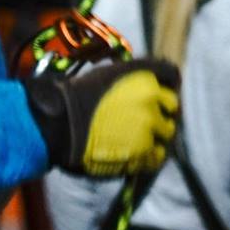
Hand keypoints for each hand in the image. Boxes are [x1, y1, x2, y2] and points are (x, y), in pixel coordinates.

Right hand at [24, 57, 179, 176]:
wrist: (57, 126)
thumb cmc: (71, 96)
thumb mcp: (101, 75)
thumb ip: (125, 78)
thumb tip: (133, 85)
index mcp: (143, 78)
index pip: (170, 74)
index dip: (164, 82)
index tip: (155, 89)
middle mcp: (153, 101)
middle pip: (172, 105)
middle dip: (161, 109)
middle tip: (143, 115)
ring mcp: (151, 129)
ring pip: (167, 132)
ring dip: (156, 133)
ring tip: (135, 137)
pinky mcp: (145, 154)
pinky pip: (158, 155)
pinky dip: (150, 154)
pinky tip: (134, 152)